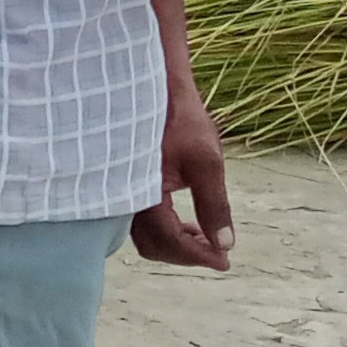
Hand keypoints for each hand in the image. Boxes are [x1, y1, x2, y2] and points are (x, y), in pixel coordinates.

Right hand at [133, 84, 235, 270]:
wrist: (152, 84)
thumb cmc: (180, 117)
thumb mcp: (206, 161)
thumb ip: (215, 206)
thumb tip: (225, 244)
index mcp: (141, 192)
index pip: (168, 242)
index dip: (198, 256)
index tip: (225, 261)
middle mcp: (123, 196)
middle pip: (153, 246)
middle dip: (186, 253)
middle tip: (218, 253)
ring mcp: (121, 190)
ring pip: (145, 235)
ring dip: (176, 242)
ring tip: (206, 236)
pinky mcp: (124, 183)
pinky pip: (141, 220)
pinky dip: (165, 227)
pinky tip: (186, 221)